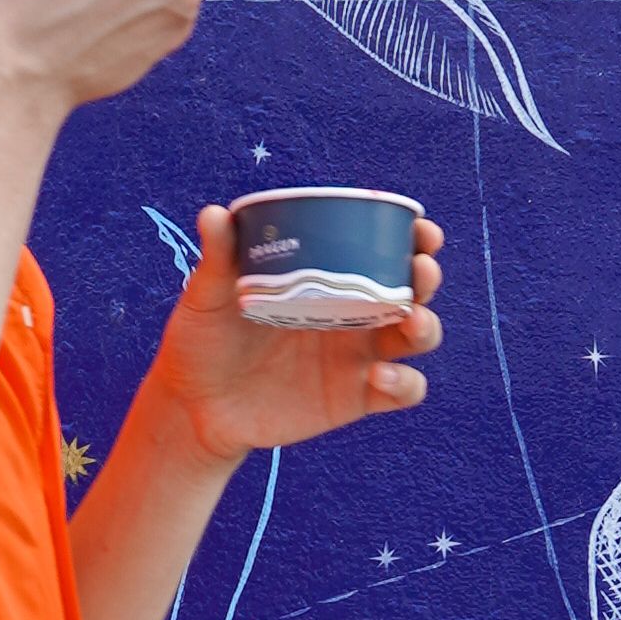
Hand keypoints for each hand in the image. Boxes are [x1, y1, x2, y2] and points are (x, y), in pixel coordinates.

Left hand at [154, 204, 443, 462]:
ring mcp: (358, 357)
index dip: (412, 238)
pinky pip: (402, 392)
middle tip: (420, 269)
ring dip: (426, 326)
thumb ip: (219, 258)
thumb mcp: (208, 296)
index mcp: (327, 279)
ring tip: (410, 320)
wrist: (194, 406)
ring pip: (417, 337)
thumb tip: (215, 213)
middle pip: (412, 290)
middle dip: (426, 277)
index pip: (382, 252)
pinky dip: (404, 384)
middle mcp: (352, 314)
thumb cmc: (202, 342)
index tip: (418, 228)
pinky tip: (378, 377)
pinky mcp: (355, 398)